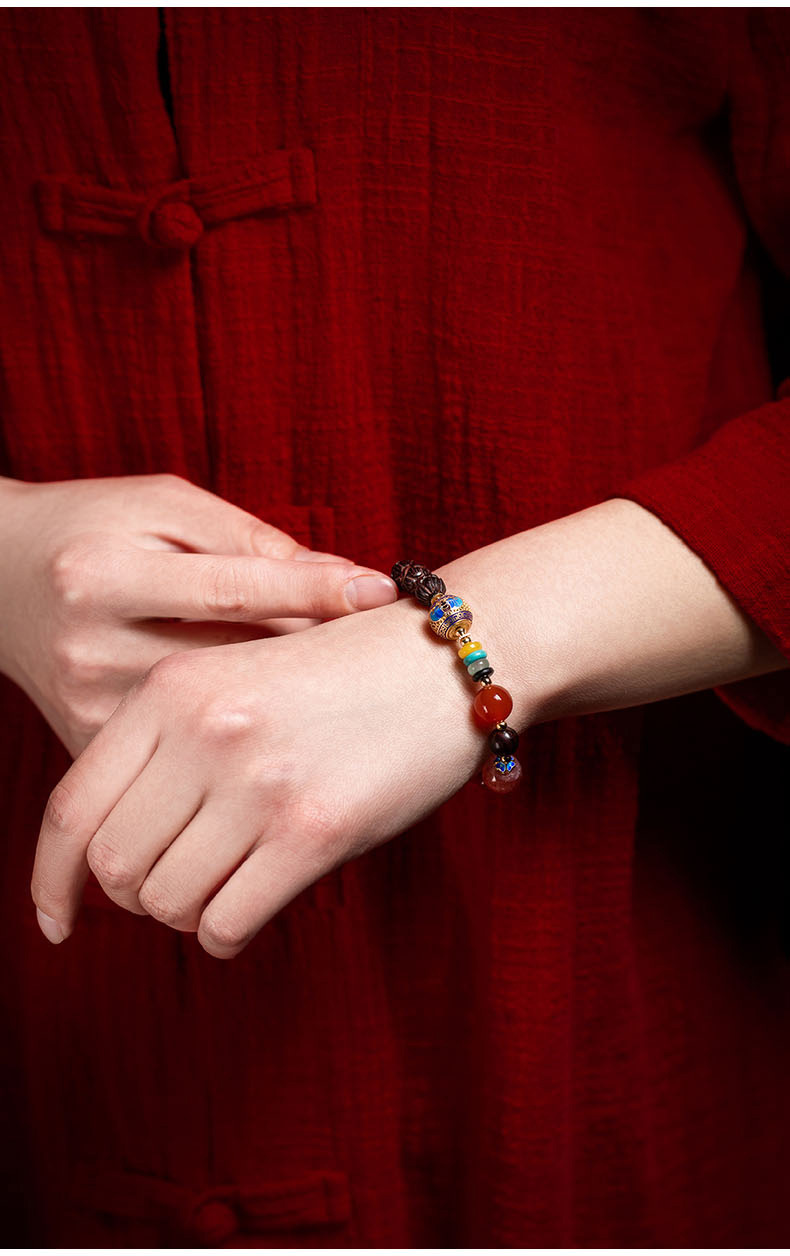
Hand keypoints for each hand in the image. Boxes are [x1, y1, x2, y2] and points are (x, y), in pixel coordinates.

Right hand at [0, 473, 397, 756]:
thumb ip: (245, 539)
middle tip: (390, 647)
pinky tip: (291, 726)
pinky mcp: (90, 745)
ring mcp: (87, 707)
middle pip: (230, 661)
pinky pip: (186, 751)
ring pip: (215, 718)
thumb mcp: (160, 506)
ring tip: (349, 689)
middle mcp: (91, 647)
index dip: (315, 588)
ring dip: (287, 703)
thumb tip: (341, 573)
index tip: (384, 590)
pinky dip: (242, 737)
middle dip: (313, 653)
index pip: (230, 587)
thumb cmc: (94, 527)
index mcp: (102, 574)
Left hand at [31, 590, 503, 955]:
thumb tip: (112, 849)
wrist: (448, 662)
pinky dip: (229, 932)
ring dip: (189, 912)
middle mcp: (205, 732)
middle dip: (135, 895)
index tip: (57, 918)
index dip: (51, 877)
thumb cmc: (344, 676)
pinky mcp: (315, 830)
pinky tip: (254, 904)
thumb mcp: (238, 677)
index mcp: (172, 689)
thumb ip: (171, 745)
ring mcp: (258, 782)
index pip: (72, 805)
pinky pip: (229, 923)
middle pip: (114, 864)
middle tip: (176, 885)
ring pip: (167, 901)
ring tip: (227, 885)